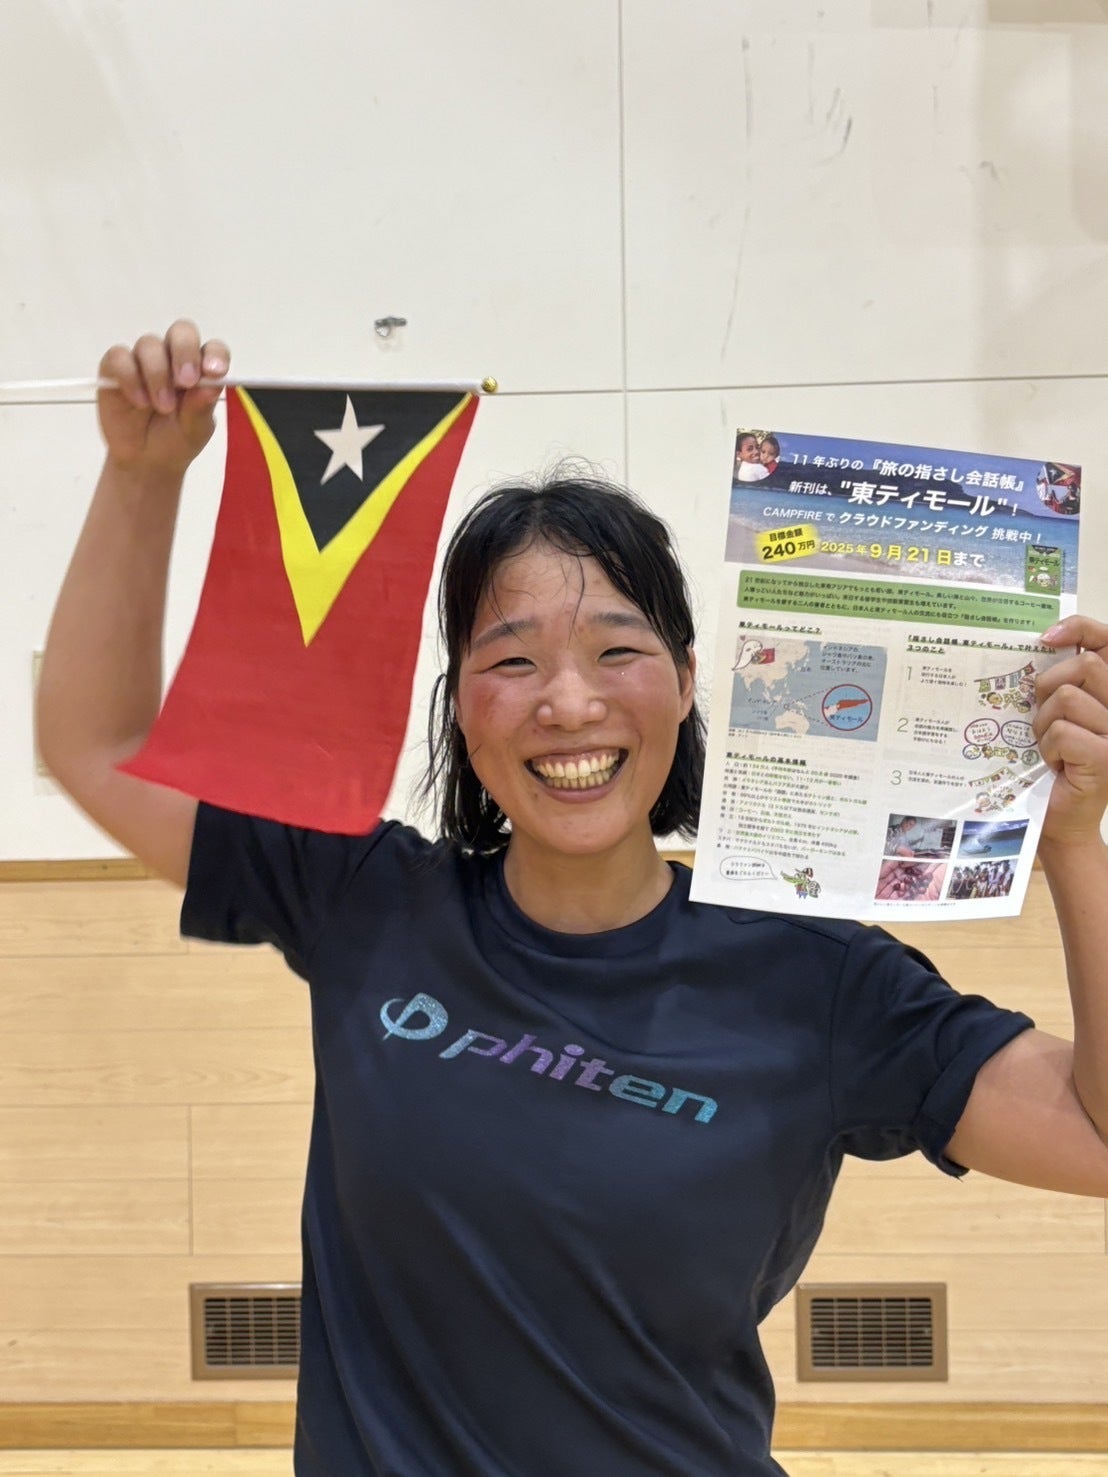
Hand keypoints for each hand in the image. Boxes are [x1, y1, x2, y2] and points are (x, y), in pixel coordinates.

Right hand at [98, 319, 229, 476]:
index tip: (214, 373)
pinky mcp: (115, 368)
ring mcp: (144, 360)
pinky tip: (138, 401)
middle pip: (181, 332)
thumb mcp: (195, 429)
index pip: (212, 348)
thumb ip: (201, 407)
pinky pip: (119, 357)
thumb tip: (210, 387)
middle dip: (185, 352)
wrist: (145, 461)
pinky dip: (129, 377)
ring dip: (157, 374)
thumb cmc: (177, 440)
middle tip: (186, 382)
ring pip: (149, 344)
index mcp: (200, 368)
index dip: (215, 355)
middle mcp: (173, 357)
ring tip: (163, 407)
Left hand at [1035, 615, 1107, 844]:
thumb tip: (1044, 640)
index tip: (1046, 638)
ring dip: (1043, 724)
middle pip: (1084, 666)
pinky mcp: (1107, 756)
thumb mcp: (1057, 713)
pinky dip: (1047, 747)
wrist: (1062, 818)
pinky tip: (1055, 764)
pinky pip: (1062, 731)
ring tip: (1050, 747)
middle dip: (1049, 688)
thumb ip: (1061, 681)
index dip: (1079, 628)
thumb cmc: (1057, 763)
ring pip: (1067, 698)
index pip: (1107, 640)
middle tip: (1044, 718)